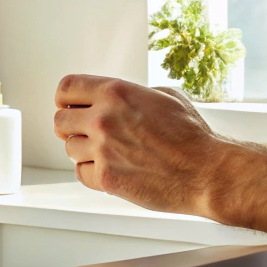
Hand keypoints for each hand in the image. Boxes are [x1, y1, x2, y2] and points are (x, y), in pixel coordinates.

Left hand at [53, 75, 235, 216]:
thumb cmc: (192, 136)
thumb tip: (118, 97)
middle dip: (71, 127)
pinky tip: (111, 169)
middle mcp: (103, 119)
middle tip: (84, 133)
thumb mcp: (164, 96)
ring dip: (84, 151)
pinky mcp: (106, 178)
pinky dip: (93, 173)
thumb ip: (133, 94)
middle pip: (60, 120)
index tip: (68, 106)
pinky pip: (81, 173)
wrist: (206, 171)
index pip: (67, 88)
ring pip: (69, 149)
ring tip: (107, 153)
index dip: (65, 98)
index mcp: (115, 92)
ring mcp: (103, 149)